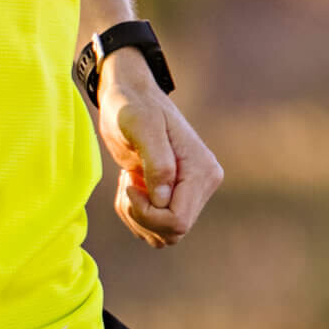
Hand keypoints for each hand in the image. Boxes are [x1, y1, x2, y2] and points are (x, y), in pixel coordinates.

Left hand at [99, 76, 221, 248]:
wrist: (129, 95)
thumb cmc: (132, 105)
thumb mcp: (141, 125)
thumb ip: (157, 161)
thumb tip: (163, 200)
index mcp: (201, 171)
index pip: (178, 221)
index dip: (148, 214)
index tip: (129, 185)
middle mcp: (202, 184)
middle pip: (172, 232)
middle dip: (141, 215)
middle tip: (126, 184)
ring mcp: (189, 191)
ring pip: (163, 234)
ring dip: (136, 216)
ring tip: (127, 182)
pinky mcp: (174, 194)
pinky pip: (156, 226)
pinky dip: (136, 214)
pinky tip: (130, 185)